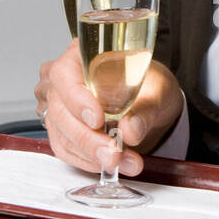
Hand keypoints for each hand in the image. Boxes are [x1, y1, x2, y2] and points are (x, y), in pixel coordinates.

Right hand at [35, 42, 183, 175]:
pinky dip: (87, 161)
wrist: (151, 101)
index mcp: (82, 55)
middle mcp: (64, 80)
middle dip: (88, 138)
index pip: (65, 75)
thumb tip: (130, 130)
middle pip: (61, 110)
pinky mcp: (63, 129)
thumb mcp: (157, 89)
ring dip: (91, 154)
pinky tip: (108, 164)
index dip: (77, 99)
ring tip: (122, 162)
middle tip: (113, 153)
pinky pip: (65, 149)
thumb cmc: (150, 85)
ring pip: (61, 133)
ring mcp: (60, 106)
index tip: (97, 120)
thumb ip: (144, 109)